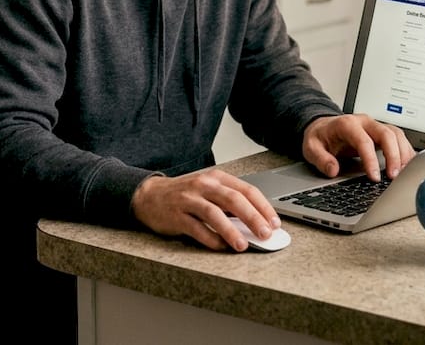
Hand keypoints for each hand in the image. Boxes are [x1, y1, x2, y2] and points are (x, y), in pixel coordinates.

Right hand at [130, 170, 280, 251]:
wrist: (149, 196)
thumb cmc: (185, 195)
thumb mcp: (209, 192)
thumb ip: (230, 204)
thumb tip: (257, 223)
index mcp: (217, 178)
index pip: (247, 190)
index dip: (263, 207)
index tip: (275, 223)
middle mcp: (204, 185)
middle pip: (234, 200)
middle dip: (253, 218)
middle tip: (266, 234)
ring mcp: (189, 199)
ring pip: (214, 214)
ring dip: (231, 231)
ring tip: (243, 245)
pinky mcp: (176, 215)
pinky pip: (196, 228)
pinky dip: (210, 239)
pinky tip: (220, 247)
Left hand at [301, 114, 414, 181]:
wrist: (323, 127)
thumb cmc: (320, 137)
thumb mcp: (311, 148)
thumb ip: (321, 159)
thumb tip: (333, 170)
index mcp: (347, 124)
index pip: (364, 140)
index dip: (371, 160)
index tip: (374, 177)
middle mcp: (364, 122)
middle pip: (386, 134)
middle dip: (393, 156)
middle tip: (393, 176)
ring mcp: (375, 125)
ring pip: (396, 134)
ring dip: (402, 153)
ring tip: (403, 173)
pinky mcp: (381, 132)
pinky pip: (399, 137)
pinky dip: (405, 151)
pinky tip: (407, 165)